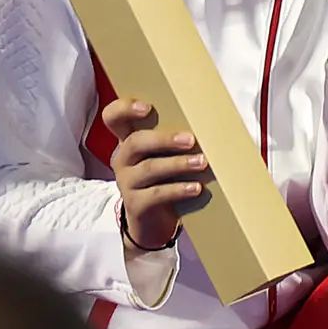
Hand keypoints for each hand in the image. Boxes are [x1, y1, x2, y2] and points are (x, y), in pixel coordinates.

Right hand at [103, 99, 212, 253]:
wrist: (154, 221)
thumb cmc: (165, 177)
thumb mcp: (165, 155)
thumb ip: (176, 138)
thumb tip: (214, 121)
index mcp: (129, 140)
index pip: (113, 117)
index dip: (124, 109)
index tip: (147, 107)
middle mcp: (123, 158)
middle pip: (135, 142)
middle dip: (164, 139)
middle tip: (191, 140)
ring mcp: (127, 182)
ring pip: (149, 168)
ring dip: (177, 164)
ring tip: (202, 163)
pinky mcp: (135, 204)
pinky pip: (156, 194)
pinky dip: (178, 189)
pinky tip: (196, 188)